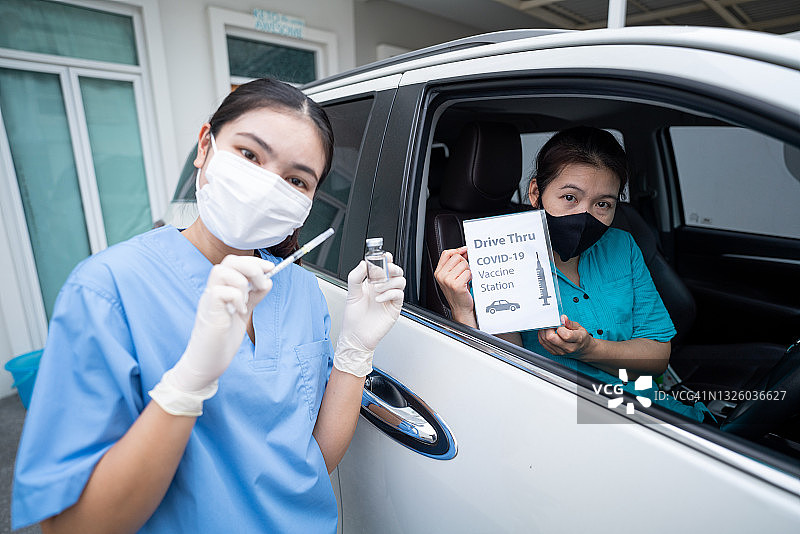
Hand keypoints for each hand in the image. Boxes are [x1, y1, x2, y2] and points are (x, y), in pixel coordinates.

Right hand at [150, 255, 273, 414]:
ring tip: (248, 301)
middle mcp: (213, 291)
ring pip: (221, 271)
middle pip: (229, 261)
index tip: (270, 268)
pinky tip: (240, 311)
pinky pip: (221, 291)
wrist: (207, 363)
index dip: (254, 261)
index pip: (234, 262)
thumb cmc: (221, 340)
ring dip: (242, 282)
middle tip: (262, 283)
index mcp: (221, 288)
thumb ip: (253, 297)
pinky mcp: (209, 312)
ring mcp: (209, 300)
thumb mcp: (243, 313)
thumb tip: (268, 282)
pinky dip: (236, 298)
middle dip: (251, 266)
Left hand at [334, 254, 404, 376]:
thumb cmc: (353, 318)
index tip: (382, 255)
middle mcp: (383, 289)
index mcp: (372, 283)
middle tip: (384, 270)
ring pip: (400, 281)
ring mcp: (389, 298)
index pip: (383, 267)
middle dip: (392, 268)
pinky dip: (389, 293)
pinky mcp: (394, 307)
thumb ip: (355, 277)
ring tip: (376, 289)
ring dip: (389, 282)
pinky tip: (379, 299)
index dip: (385, 259)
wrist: (356, 336)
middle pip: (396, 272)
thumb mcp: (351, 293)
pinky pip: (398, 295)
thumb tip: (363, 264)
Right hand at [433, 247, 473, 320]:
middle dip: (464, 263)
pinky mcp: (456, 285)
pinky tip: (467, 283)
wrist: (461, 308)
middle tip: (463, 273)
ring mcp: (448, 280)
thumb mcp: (452, 276)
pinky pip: (468, 272)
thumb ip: (455, 263)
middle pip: (457, 257)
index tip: (464, 250)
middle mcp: (441, 276)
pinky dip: (470, 277)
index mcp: (438, 272)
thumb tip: (463, 251)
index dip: (457, 250)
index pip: (446, 253)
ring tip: (465, 279)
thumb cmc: (458, 293)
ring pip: (463, 264)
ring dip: (468, 271)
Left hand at [537, 315, 594, 356]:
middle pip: (551, 338)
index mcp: (577, 339)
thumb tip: (562, 318)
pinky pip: (543, 344)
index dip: (559, 327)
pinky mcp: (554, 352)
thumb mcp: (579, 327)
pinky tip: (546, 331)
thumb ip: (570, 323)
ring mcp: (560, 351)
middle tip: (551, 324)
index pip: (566, 335)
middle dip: (548, 328)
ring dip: (543, 331)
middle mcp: (569, 348)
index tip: (559, 323)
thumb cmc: (580, 337)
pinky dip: (542, 336)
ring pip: (545, 341)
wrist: (582, 348)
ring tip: (549, 326)